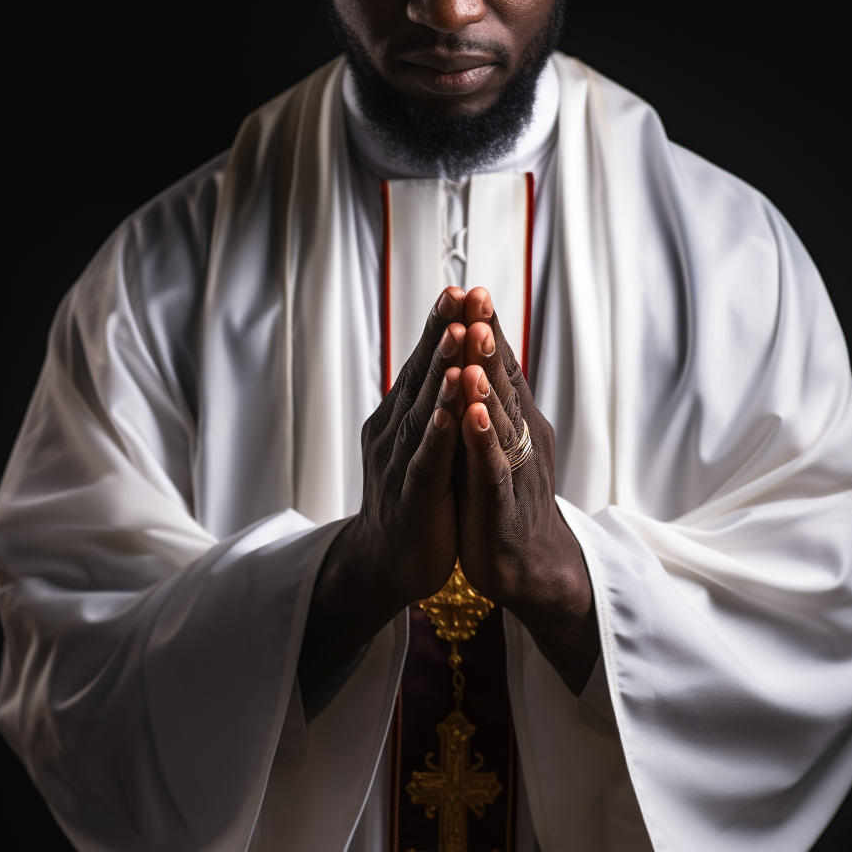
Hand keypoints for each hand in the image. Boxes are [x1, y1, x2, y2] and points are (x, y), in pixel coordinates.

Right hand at [299, 287, 467, 685]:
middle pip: (421, 376)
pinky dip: (438, 435)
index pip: (423, 366)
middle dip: (444, 334)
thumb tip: (450, 363)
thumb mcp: (422, 445)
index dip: (442, 327)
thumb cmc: (413, 501)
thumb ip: (432, 408)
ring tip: (458, 334)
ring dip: (441, 372)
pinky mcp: (411, 498)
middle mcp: (394, 433)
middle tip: (462, 293)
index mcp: (401, 419)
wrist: (387, 562)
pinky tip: (450, 411)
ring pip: (423, 411)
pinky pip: (425, 462)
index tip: (463, 289)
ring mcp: (399, 464)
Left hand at [456, 288, 599, 693]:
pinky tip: (474, 414)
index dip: (485, 329)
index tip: (469, 287)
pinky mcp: (502, 506)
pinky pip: (493, 468)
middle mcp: (521, 438)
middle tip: (476, 293)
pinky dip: (484, 440)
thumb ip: (490, 406)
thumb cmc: (507, 501)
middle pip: (503, 381)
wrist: (530, 566)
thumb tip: (475, 360)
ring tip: (476, 339)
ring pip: (501, 417)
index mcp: (514, 423)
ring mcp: (514, 471)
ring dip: (487, 377)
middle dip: (488, 337)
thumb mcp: (497, 446)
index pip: (499, 369)